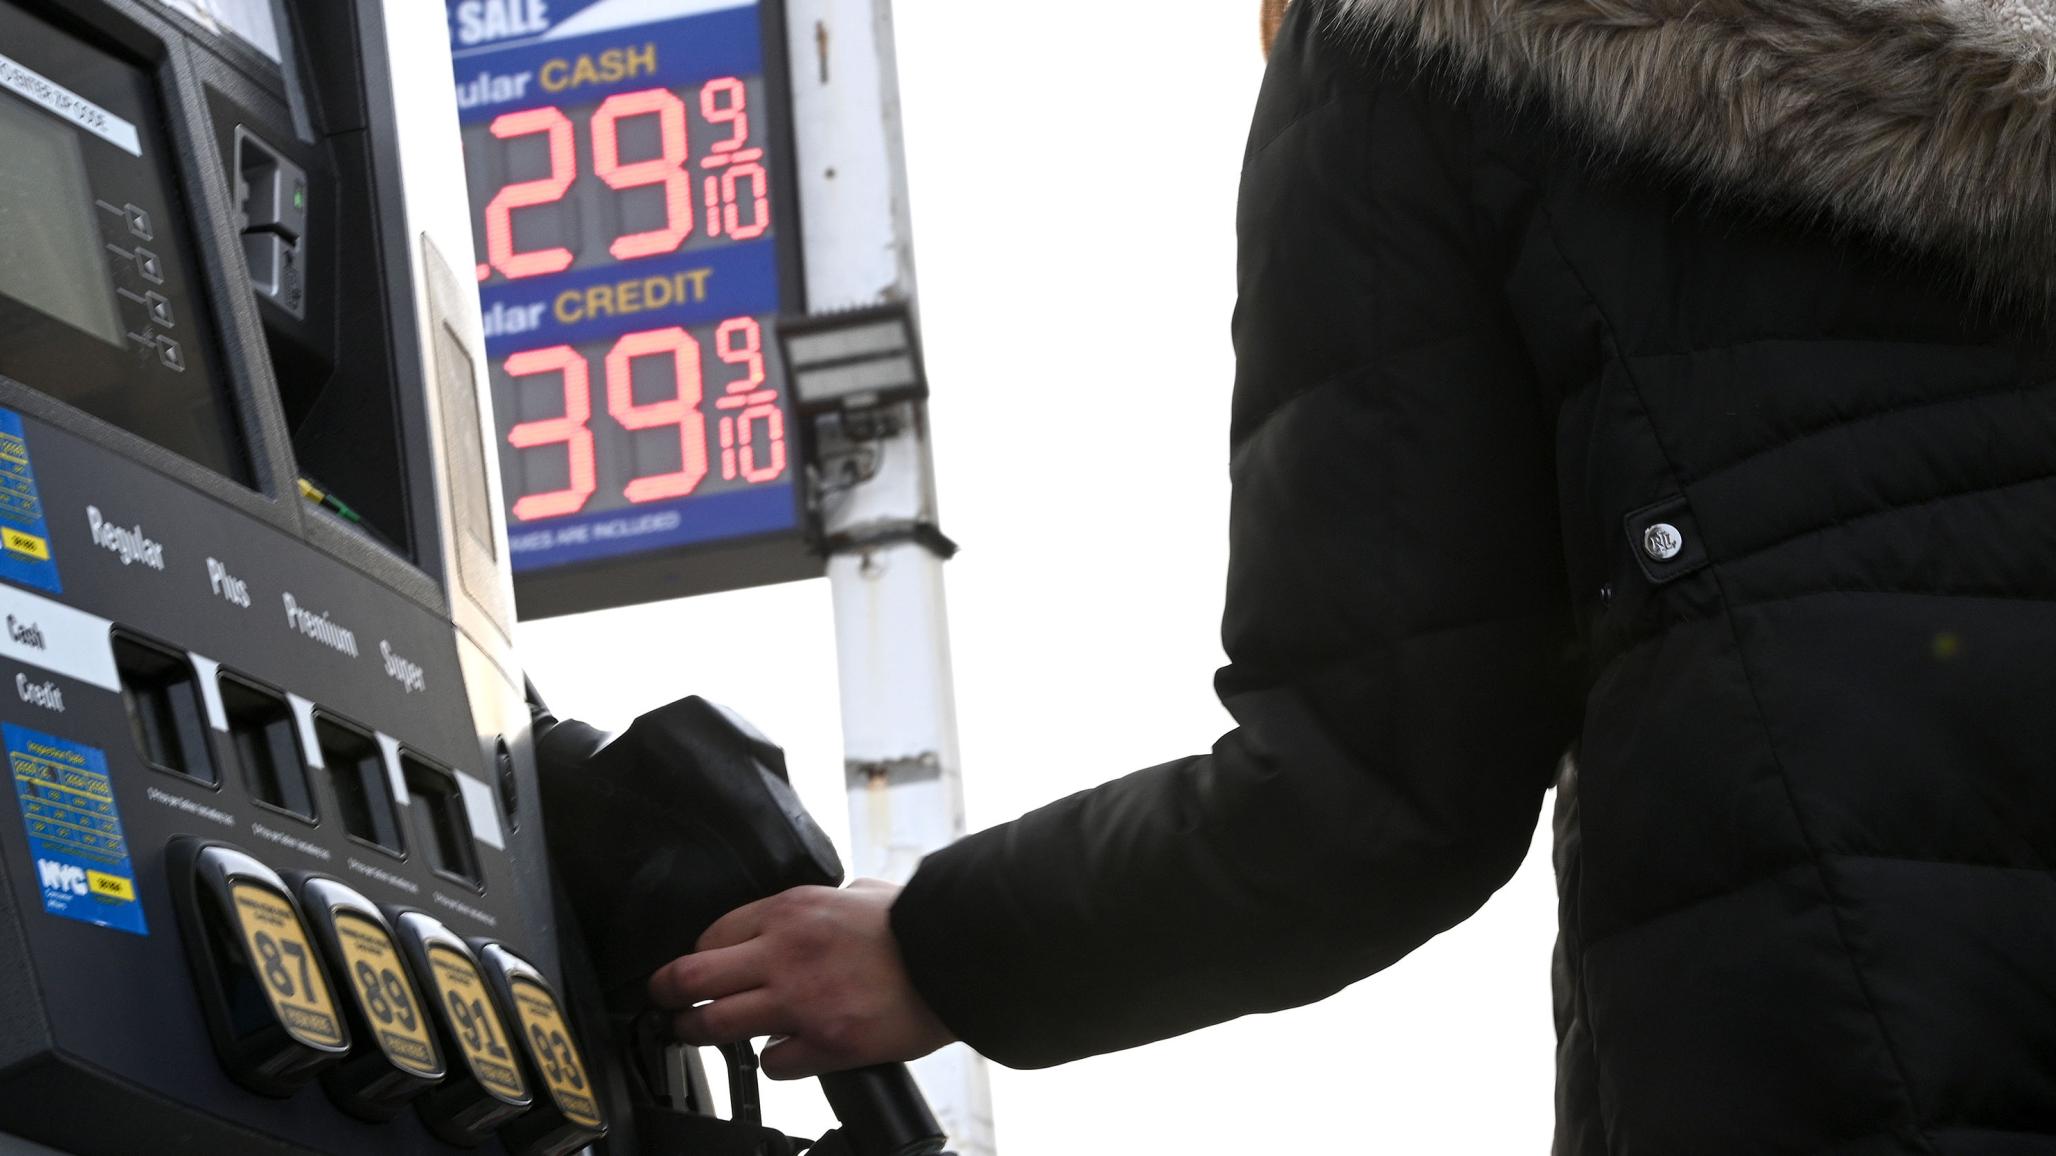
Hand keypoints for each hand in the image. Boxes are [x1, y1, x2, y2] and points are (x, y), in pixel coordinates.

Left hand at [647, 879, 956, 1079]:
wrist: (957, 959)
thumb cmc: (915, 925)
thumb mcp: (858, 891)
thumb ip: (821, 902)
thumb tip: (806, 913)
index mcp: (790, 909)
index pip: (709, 934)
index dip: (697, 954)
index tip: (694, 966)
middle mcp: (784, 953)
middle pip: (689, 978)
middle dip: (666, 994)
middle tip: (663, 1004)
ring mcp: (800, 1003)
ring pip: (714, 1025)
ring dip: (697, 1033)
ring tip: (694, 1034)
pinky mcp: (824, 1044)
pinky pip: (772, 1063)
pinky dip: (773, 1060)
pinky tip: (784, 1052)